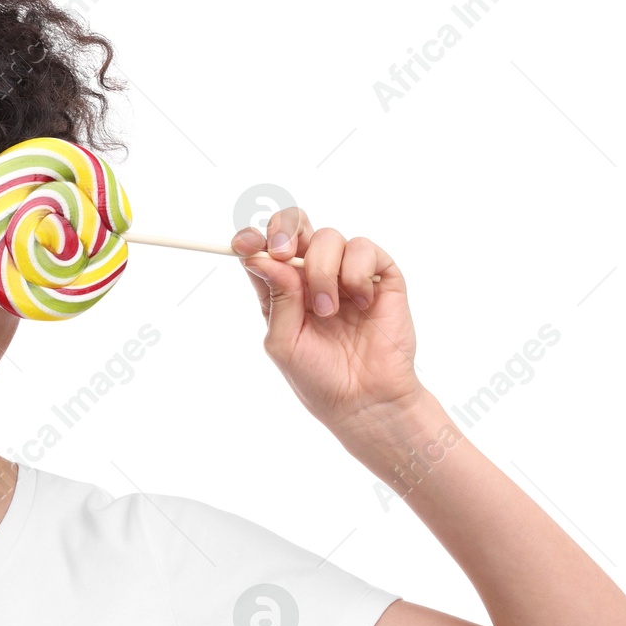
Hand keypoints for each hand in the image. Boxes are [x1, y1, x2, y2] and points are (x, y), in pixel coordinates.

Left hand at [232, 209, 422, 434]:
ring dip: (323, 272)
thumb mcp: (284, 342)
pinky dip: (356, 274)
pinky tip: (361, 304)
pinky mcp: (380, 276)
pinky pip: (364, 249)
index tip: (245, 242)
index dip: (253, 238)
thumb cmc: (319, 377)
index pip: (264, 249)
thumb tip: (261, 258)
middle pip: (295, 225)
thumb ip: (276, 299)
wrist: (366, 400)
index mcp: (283, 289)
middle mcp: (313, 275)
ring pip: (329, 237)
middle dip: (286, 230)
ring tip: (329, 311)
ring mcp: (346, 273)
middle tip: (286, 253)